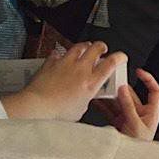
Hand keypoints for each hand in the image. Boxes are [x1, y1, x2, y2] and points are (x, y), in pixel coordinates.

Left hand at [1, 42, 126, 121]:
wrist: (38, 106)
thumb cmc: (58, 112)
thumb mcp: (81, 108)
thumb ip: (87, 97)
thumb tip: (87, 94)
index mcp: (91, 82)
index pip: (110, 64)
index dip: (119, 57)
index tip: (121, 57)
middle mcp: (80, 69)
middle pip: (96, 48)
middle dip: (101, 47)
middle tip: (102, 49)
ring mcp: (65, 63)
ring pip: (78, 46)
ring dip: (84, 46)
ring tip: (85, 49)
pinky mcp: (51, 62)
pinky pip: (58, 53)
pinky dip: (62, 54)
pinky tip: (61, 58)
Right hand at [93, 68, 158, 141]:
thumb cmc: (140, 147)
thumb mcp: (136, 125)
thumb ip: (129, 107)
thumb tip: (123, 90)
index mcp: (151, 113)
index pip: (154, 92)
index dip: (148, 80)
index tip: (139, 72)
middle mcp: (140, 114)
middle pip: (131, 95)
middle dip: (121, 89)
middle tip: (111, 81)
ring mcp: (128, 118)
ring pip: (119, 102)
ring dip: (110, 96)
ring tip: (101, 89)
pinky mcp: (118, 123)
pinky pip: (110, 111)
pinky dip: (103, 105)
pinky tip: (97, 100)